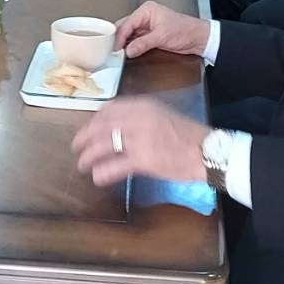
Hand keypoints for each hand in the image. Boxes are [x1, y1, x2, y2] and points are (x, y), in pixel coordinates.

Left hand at [72, 97, 208, 185]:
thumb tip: (120, 125)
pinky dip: (103, 172)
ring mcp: (138, 138)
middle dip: (85, 137)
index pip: (109, 109)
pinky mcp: (142, 159)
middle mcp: (136, 118)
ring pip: (103, 145)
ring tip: (82, 164)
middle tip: (77, 147)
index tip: (89, 129)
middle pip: (101, 126)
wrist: (206, 150)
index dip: (94, 120)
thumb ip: (140, 116)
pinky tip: (98, 178)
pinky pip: (115, 166)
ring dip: (89, 156)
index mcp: (142, 105)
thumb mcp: (161, 115)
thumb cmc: (187, 135)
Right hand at [115, 1, 210, 58]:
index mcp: (147, 10)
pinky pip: (135, 40)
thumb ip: (143, 43)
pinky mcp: (149, 35)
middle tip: (113, 50)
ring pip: (129, 34)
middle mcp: (145, 16)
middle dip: (119, 39)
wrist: (198, 38)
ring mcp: (147, 26)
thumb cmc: (185, 30)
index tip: (115, 47)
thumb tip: (128, 50)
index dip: (119, 36)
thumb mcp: (162, 37)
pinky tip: (127, 52)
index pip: (127, 23)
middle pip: (125, 27)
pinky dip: (131, 46)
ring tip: (118, 53)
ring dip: (124, 43)